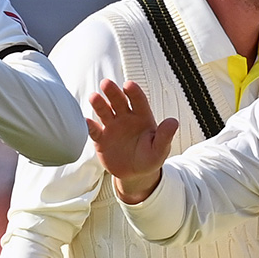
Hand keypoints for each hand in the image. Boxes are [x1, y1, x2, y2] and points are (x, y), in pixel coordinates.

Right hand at [87, 79, 176, 203]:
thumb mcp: (160, 150)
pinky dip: (89, 125)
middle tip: (106, 83)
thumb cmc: (150, 158)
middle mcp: (125, 118)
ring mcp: (112, 127)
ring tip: (94, 97)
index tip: (128, 85)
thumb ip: (165, 136)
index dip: (133, 93)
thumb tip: (173, 121)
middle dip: (113, 92)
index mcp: (142, 117)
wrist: (135, 174)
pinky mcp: (101, 138)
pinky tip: (85, 121)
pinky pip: (93, 130)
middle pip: (118, 101)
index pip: (138, 101)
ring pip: (104, 112)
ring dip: (99, 104)